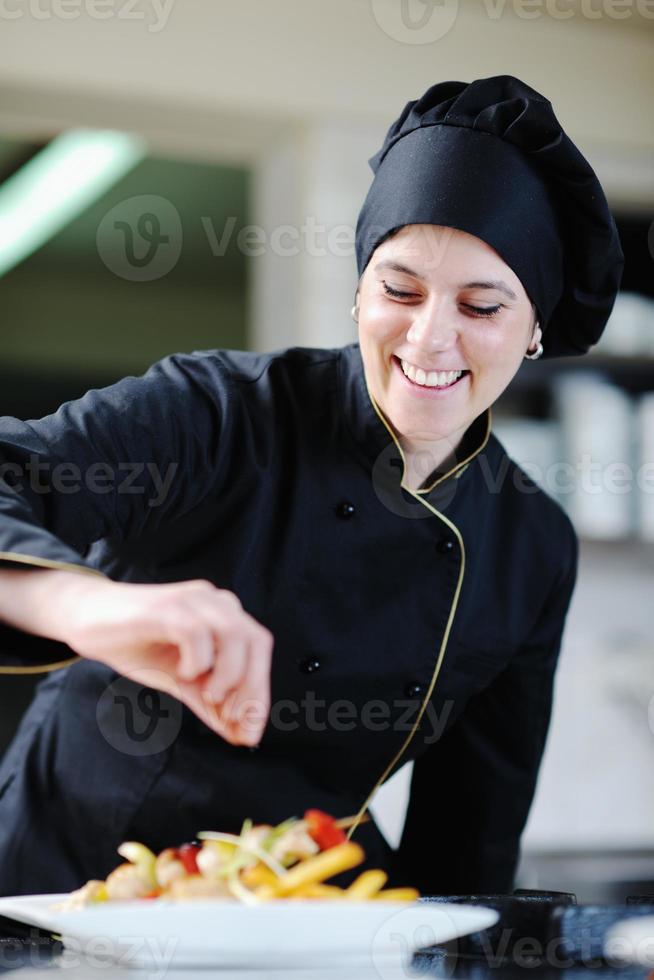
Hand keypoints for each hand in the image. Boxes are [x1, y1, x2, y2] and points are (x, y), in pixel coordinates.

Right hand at [53, 575, 272, 745]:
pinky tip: (181, 673)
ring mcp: (191, 600)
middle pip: (256, 641)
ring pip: (234, 634)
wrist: (86, 618)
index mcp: (223, 615)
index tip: (250, 733)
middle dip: (251, 688)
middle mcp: (214, 602)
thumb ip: (209, 701)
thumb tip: (241, 734)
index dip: (260, 692)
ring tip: (207, 695)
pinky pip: (196, 632)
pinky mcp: (165, 606)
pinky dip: (196, 660)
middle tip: (230, 719)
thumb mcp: (179, 678)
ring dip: (229, 674)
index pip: (259, 649)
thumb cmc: (136, 642)